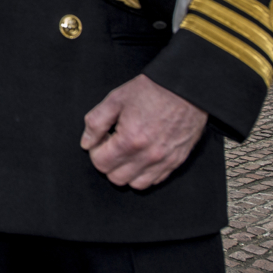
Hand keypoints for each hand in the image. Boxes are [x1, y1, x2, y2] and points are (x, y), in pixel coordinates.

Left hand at [80, 74, 206, 189]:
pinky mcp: (176, 161)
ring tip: (128, 151)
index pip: (100, 163)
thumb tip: (86, 143)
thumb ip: (96, 122)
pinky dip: (145, 172)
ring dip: (126, 171)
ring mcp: (164, 161)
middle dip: (109, 162)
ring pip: (136, 184)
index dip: (96, 150)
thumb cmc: (152, 90)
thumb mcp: (116, 99)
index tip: (103, 138)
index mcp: (130, 140)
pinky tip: (143, 154)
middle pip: (116, 178)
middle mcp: (148, 156)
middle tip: (113, 144)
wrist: (185, 88)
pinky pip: (155, 180)